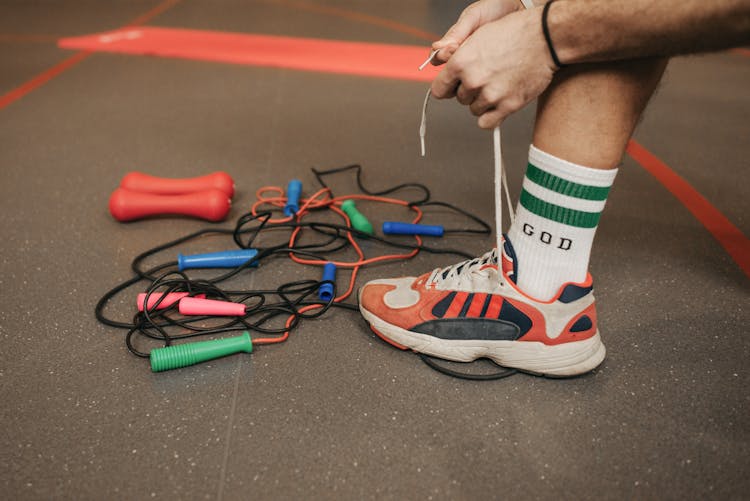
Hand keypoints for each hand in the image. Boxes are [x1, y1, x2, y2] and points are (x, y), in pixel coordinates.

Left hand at [431, 8, 556, 128]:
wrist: (545, 37)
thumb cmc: (513, 33)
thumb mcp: (477, 36)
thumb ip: (457, 55)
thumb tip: (441, 66)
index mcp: (460, 62)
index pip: (439, 89)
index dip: (447, 88)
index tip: (453, 87)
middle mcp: (472, 81)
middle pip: (459, 99)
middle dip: (470, 90)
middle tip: (488, 76)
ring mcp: (490, 95)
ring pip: (474, 110)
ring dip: (483, 102)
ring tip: (498, 84)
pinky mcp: (507, 106)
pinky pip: (487, 123)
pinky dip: (491, 116)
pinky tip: (499, 104)